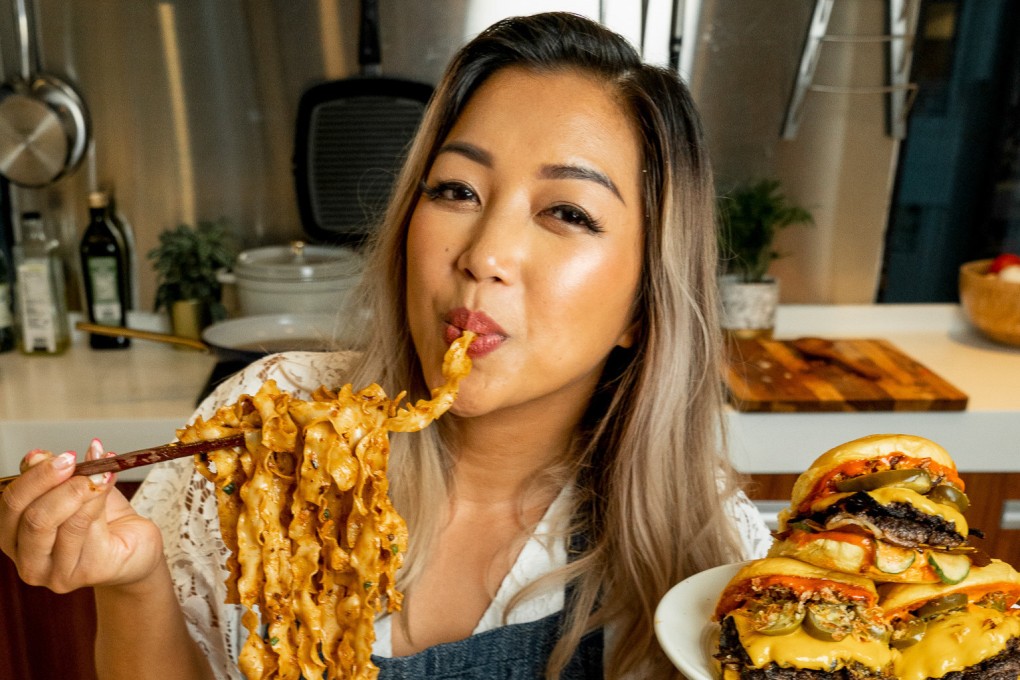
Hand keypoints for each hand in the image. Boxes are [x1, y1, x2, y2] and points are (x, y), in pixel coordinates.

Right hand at [0, 439, 164, 593]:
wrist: (138, 549)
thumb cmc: (104, 523)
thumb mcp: (75, 493)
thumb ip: (54, 476)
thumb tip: (39, 455)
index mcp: (17, 538)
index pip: (11, 505)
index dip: (34, 476)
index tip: (59, 456)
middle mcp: (29, 562)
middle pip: (30, 517)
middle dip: (51, 482)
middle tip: (74, 461)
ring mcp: (57, 573)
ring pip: (56, 522)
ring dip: (78, 489)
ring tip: (100, 471)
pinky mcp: (87, 571)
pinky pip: (85, 526)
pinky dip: (98, 496)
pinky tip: (108, 481)